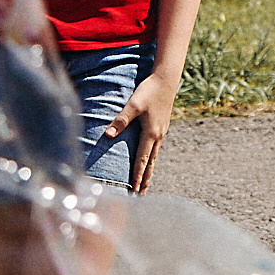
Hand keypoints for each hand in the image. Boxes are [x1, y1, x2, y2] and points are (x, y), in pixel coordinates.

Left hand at [108, 69, 178, 191]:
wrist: (166, 79)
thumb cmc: (148, 91)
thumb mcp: (133, 104)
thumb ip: (121, 120)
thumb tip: (108, 135)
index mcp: (151, 133)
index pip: (142, 160)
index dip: (137, 176)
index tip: (134, 190)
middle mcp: (158, 135)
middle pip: (151, 163)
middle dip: (145, 179)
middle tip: (141, 195)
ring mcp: (162, 131)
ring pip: (154, 156)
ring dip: (149, 170)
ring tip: (145, 184)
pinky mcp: (162, 126)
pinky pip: (156, 148)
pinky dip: (152, 159)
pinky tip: (149, 160)